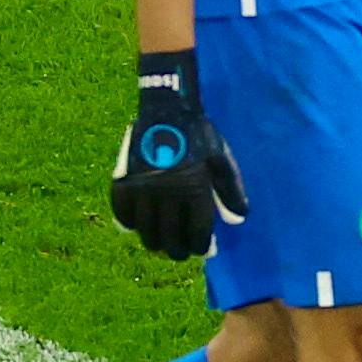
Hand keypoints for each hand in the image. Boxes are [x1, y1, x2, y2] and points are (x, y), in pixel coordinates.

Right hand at [108, 51, 245, 259]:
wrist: (166, 110)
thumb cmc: (199, 135)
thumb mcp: (221, 160)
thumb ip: (230, 191)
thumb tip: (239, 219)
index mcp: (195, 189)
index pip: (197, 233)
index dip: (200, 247)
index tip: (201, 250)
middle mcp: (168, 194)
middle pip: (170, 238)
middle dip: (177, 251)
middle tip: (180, 252)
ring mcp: (143, 189)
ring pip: (147, 232)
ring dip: (155, 242)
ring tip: (161, 243)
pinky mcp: (124, 181)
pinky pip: (123, 214)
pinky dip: (130, 224)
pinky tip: (138, 225)